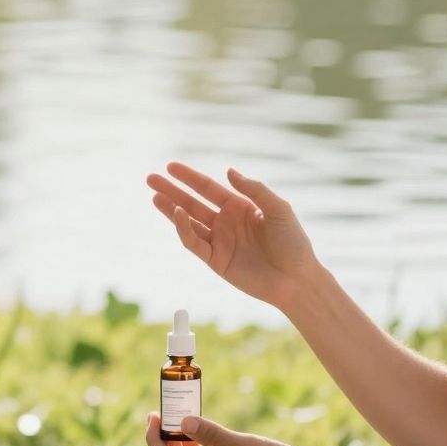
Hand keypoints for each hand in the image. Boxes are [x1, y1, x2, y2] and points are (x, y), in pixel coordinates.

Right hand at [147, 161, 316, 311]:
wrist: (296, 279)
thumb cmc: (293, 243)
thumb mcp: (278, 209)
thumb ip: (254, 190)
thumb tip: (228, 172)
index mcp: (240, 207)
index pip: (208, 188)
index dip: (189, 177)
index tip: (170, 166)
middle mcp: (226, 222)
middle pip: (192, 202)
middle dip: (172, 190)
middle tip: (151, 178)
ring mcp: (219, 241)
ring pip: (189, 222)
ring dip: (171, 210)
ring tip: (154, 196)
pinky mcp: (216, 260)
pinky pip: (195, 243)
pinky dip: (184, 229)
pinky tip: (177, 214)